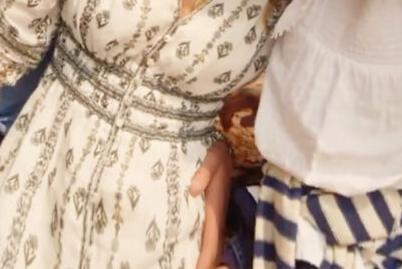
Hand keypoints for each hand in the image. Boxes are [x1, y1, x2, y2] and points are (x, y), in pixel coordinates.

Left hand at [190, 140, 232, 268]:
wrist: (222, 144)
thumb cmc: (216, 150)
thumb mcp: (214, 155)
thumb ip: (206, 171)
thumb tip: (194, 190)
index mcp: (217, 208)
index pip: (212, 240)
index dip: (207, 258)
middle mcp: (214, 215)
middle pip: (210, 246)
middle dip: (204, 262)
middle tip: (190, 268)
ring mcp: (209, 214)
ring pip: (204, 241)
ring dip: (198, 254)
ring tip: (182, 263)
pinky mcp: (204, 209)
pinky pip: (198, 231)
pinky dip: (193, 243)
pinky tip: (179, 248)